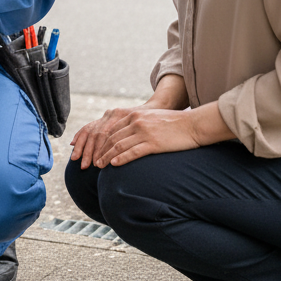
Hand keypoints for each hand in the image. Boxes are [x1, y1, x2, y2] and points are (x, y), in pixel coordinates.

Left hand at [70, 100, 233, 169]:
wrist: (193, 125)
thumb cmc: (173, 124)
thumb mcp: (150, 119)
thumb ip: (136, 124)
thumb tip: (124, 136)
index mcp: (133, 114)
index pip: (108, 128)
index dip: (96, 139)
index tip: (87, 148)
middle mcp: (135, 120)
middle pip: (109, 137)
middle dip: (96, 149)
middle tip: (88, 160)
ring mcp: (143, 131)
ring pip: (118, 145)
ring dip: (105, 156)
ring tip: (98, 166)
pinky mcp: (153, 143)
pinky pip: (132, 152)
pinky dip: (120, 158)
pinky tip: (113, 165)